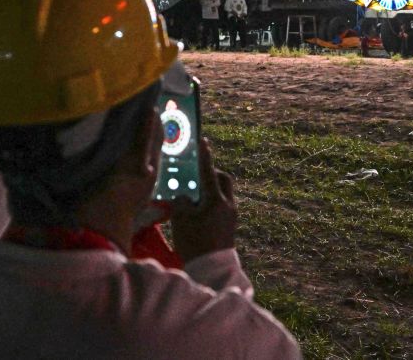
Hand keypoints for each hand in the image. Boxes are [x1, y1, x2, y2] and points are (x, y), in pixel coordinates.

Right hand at [169, 138, 236, 262]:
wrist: (212, 270)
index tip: (203, 141)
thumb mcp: (181, 219)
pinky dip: (211, 204)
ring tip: (194, 198)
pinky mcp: (230, 227)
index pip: (209, 172)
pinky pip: (222, 207)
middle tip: (197, 176)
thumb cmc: (194, 242)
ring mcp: (231, 217)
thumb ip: (181, 202)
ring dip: (211, 191)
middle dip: (212, 174)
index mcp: (216, 200)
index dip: (204, 156)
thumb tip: (185, 197)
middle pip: (223, 180)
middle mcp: (228, 205)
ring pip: (223, 194)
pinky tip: (198, 214)